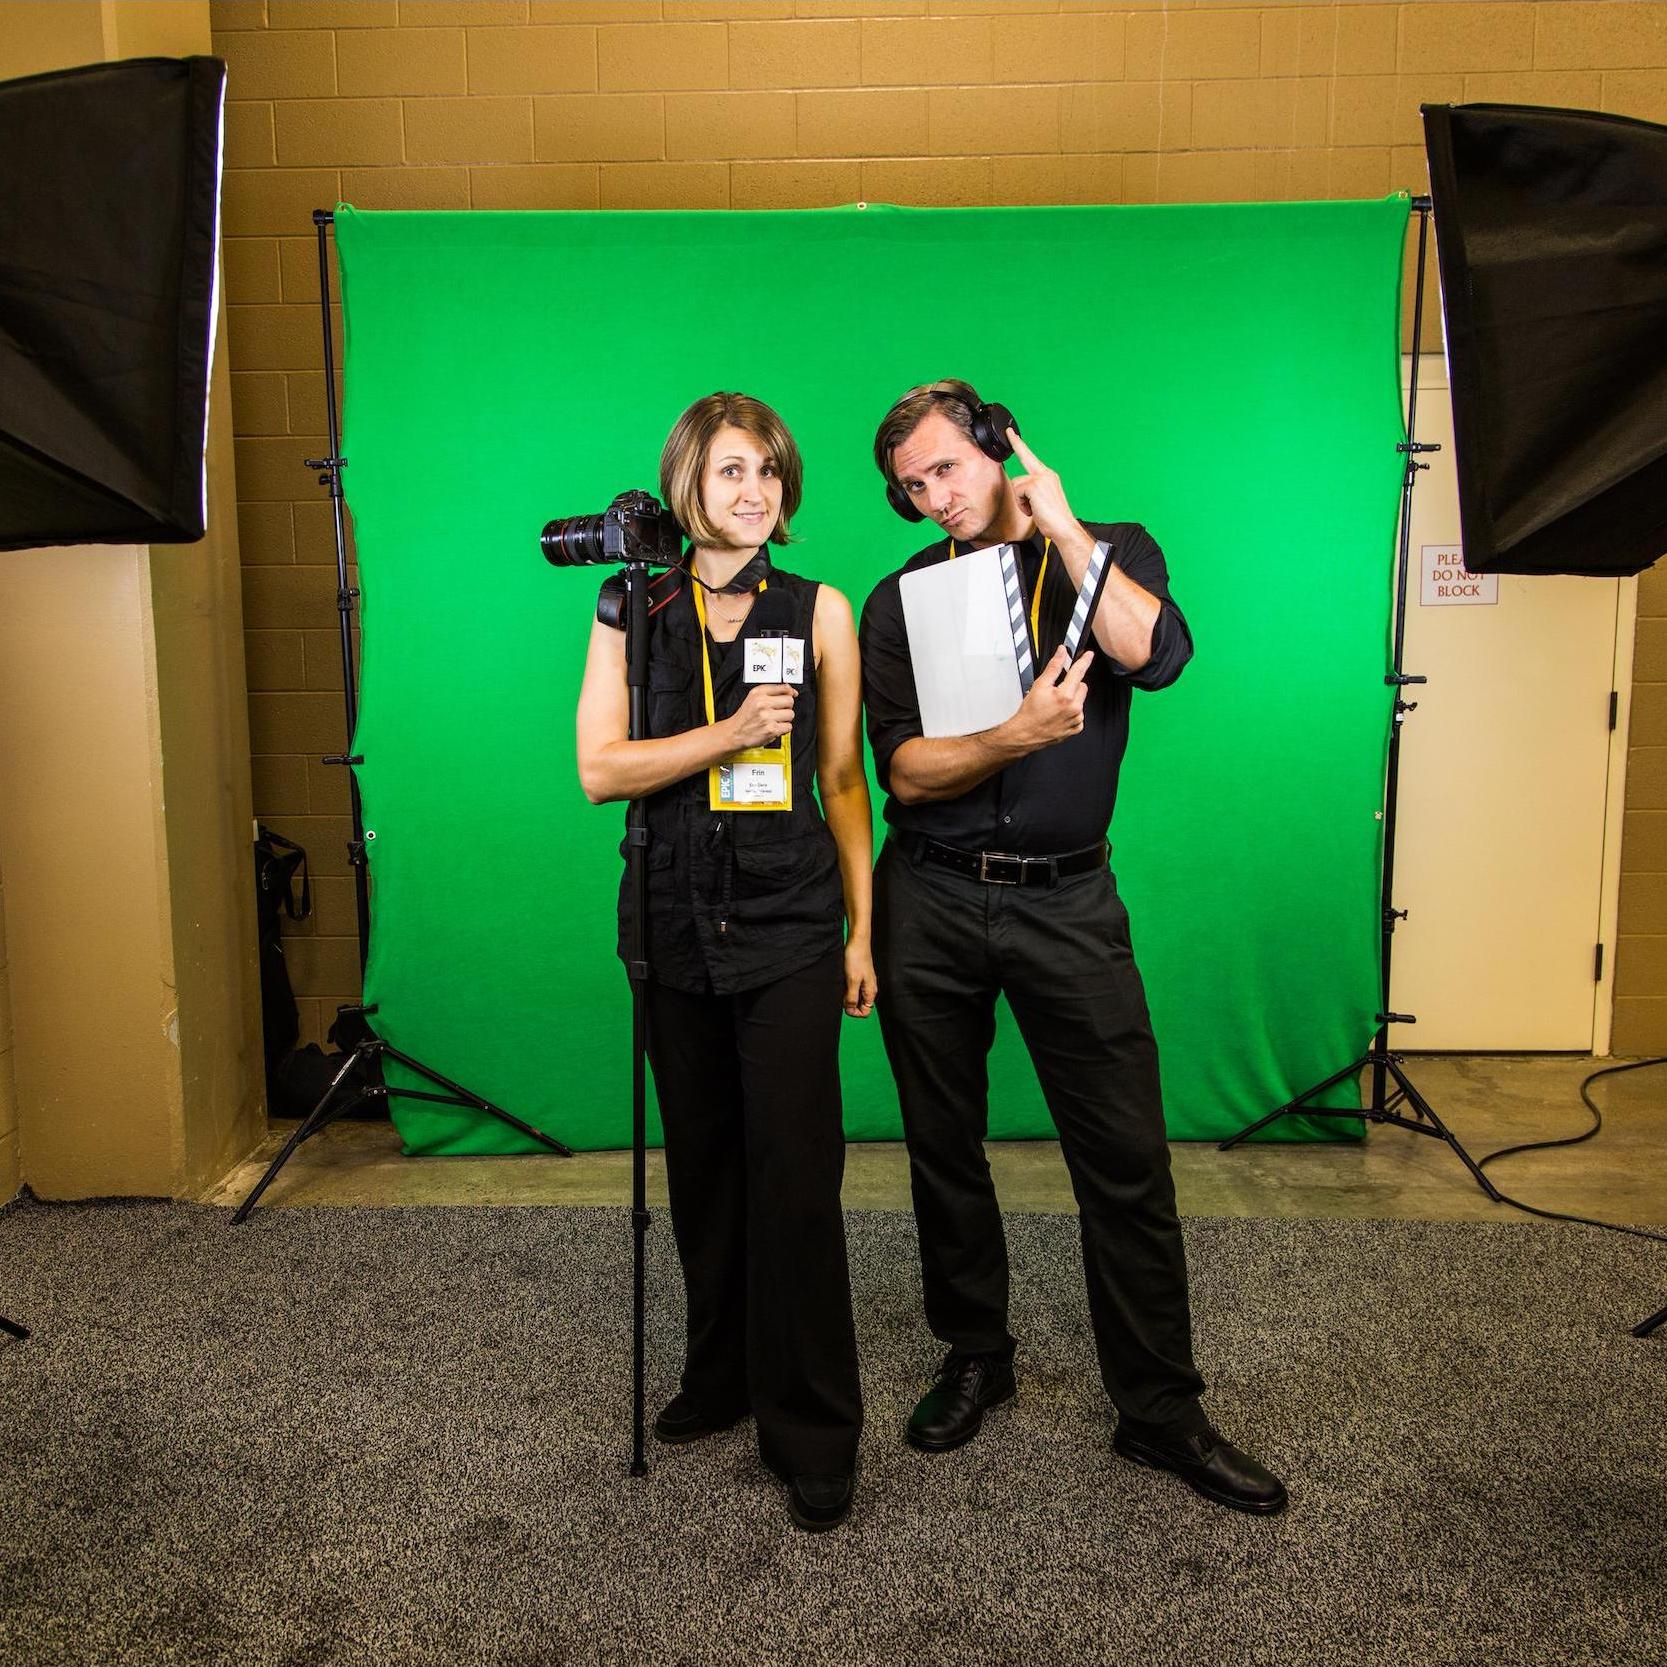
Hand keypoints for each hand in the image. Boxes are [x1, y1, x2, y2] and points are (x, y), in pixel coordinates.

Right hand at [726, 683, 794, 748]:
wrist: (735, 732)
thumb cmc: (746, 717)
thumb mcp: (753, 697)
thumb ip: (771, 692)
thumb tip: (791, 691)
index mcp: (758, 693)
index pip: (783, 687)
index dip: (790, 692)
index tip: (792, 694)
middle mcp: (762, 703)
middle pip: (789, 701)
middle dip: (787, 707)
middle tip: (778, 711)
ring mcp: (767, 717)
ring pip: (790, 714)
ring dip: (785, 719)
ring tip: (775, 720)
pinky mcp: (771, 729)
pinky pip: (788, 727)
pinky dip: (783, 729)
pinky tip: (775, 727)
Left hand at [843, 937, 876, 1018]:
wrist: (857, 941)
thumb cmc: (856, 958)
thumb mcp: (852, 980)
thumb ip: (852, 997)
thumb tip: (850, 1009)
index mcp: (871, 992)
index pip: (865, 1012)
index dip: (854, 1012)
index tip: (845, 1004)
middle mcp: (869, 989)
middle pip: (859, 1005)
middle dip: (849, 1004)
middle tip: (842, 995)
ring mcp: (863, 983)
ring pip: (855, 997)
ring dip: (847, 995)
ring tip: (842, 986)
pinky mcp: (858, 977)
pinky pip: (852, 988)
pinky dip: (846, 988)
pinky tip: (842, 981)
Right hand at [1000, 646, 1092, 752]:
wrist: (1026, 733)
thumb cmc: (1030, 713)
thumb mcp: (1039, 685)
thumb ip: (1053, 667)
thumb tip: (1061, 653)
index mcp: (1065, 696)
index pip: (1079, 672)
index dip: (1085, 661)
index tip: (1089, 655)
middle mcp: (1074, 708)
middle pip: (1082, 686)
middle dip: (1072, 685)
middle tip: (1058, 690)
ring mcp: (1076, 719)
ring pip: (1081, 700)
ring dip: (1072, 699)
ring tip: (1056, 704)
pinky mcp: (1076, 728)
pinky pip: (1079, 714)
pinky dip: (1072, 712)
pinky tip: (1060, 714)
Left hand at [1007, 428, 1078, 545]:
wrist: (1063, 527)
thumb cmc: (1054, 519)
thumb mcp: (1041, 502)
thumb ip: (1032, 493)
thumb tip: (1022, 494)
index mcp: (1048, 477)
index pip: (1031, 458)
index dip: (1021, 445)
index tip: (1013, 435)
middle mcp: (1046, 474)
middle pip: (1025, 457)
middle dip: (1017, 443)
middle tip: (1009, 432)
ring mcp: (1041, 478)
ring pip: (1017, 483)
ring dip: (1020, 499)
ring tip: (1033, 509)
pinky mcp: (1035, 485)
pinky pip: (1018, 491)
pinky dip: (1022, 504)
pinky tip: (1032, 510)